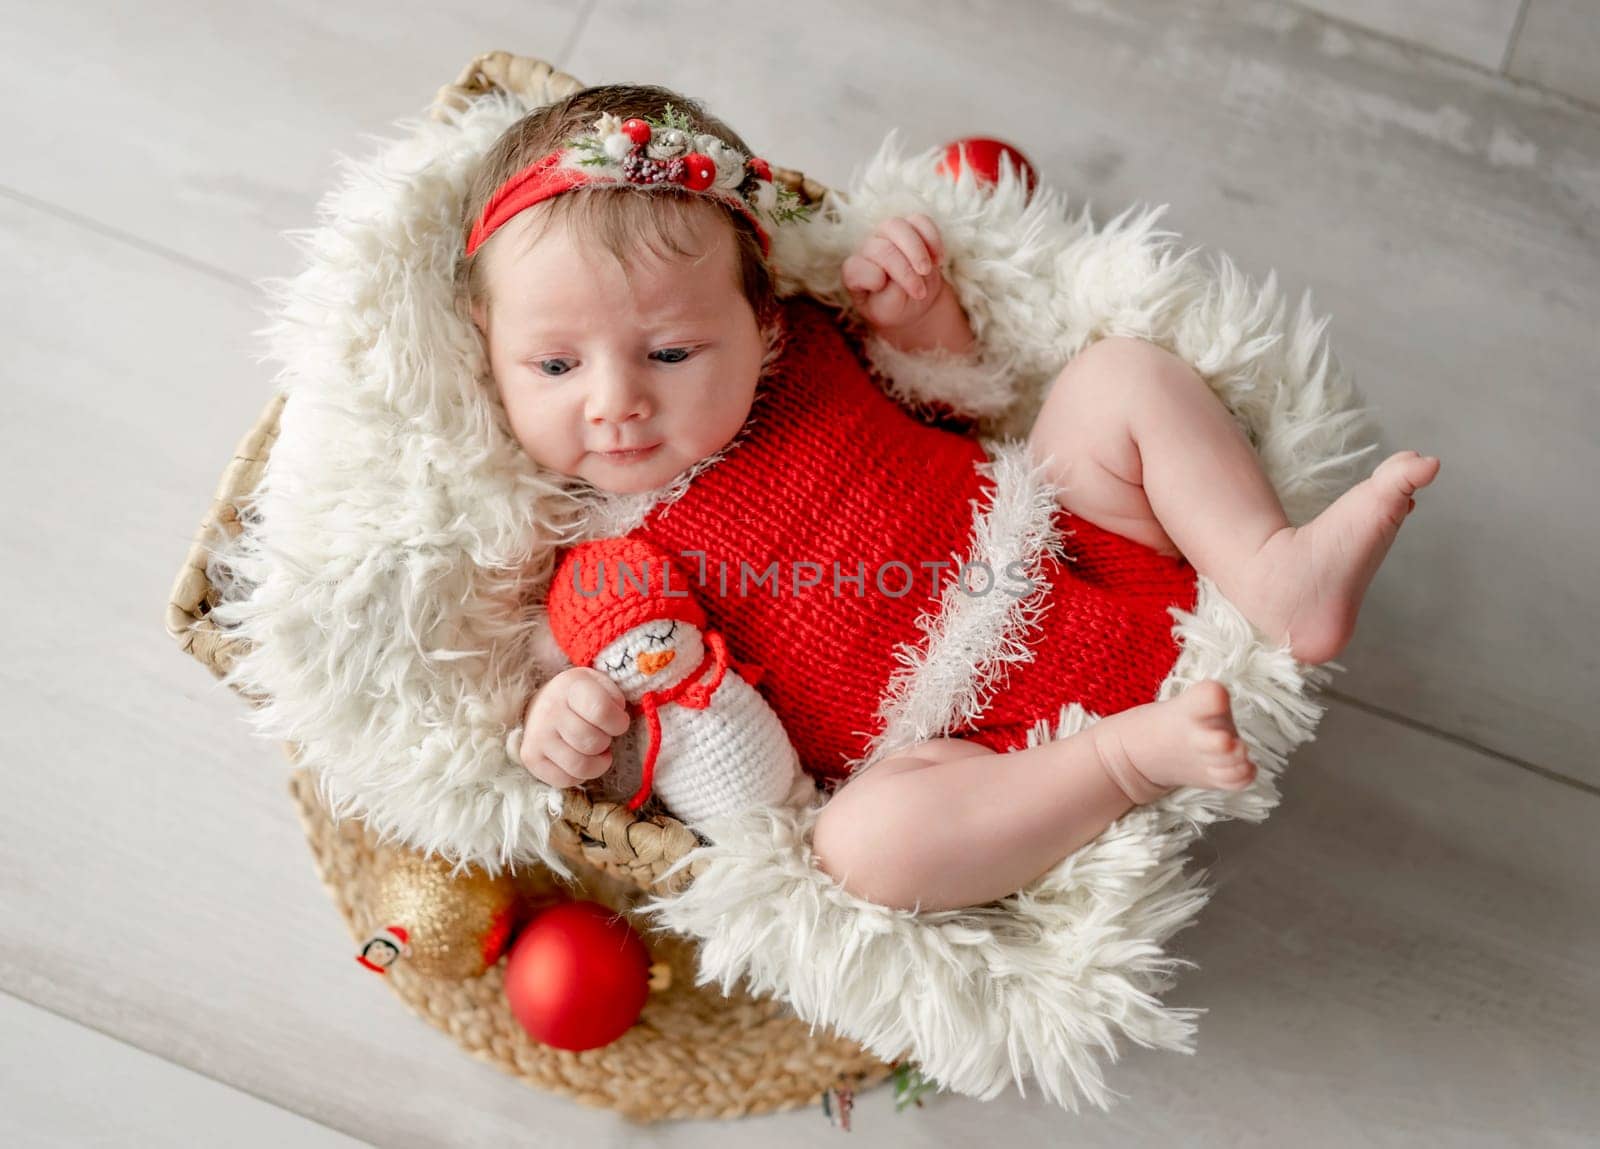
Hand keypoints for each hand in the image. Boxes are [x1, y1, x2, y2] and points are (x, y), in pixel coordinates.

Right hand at [515, 667, 630, 788]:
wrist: (542, 704)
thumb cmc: (580, 697)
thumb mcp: (601, 684)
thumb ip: (616, 698)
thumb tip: (618, 723)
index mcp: (570, 686)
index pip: (601, 711)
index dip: (618, 723)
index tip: (618, 722)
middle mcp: (549, 710)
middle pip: (593, 742)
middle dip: (606, 742)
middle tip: (601, 735)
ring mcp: (537, 736)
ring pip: (580, 766)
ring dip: (596, 763)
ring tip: (594, 750)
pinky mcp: (531, 758)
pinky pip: (565, 780)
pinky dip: (579, 776)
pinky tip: (579, 759)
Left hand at [841, 214, 949, 332]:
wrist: (912, 301)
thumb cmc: (893, 308)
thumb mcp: (886, 312)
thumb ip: (890, 296)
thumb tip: (903, 275)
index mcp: (854, 272)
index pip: (858, 268)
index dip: (877, 281)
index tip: (896, 299)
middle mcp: (867, 249)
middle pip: (881, 248)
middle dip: (903, 269)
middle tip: (919, 291)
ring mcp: (886, 235)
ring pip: (897, 226)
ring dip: (917, 249)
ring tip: (927, 270)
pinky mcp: (909, 228)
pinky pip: (920, 221)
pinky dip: (932, 238)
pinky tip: (938, 259)